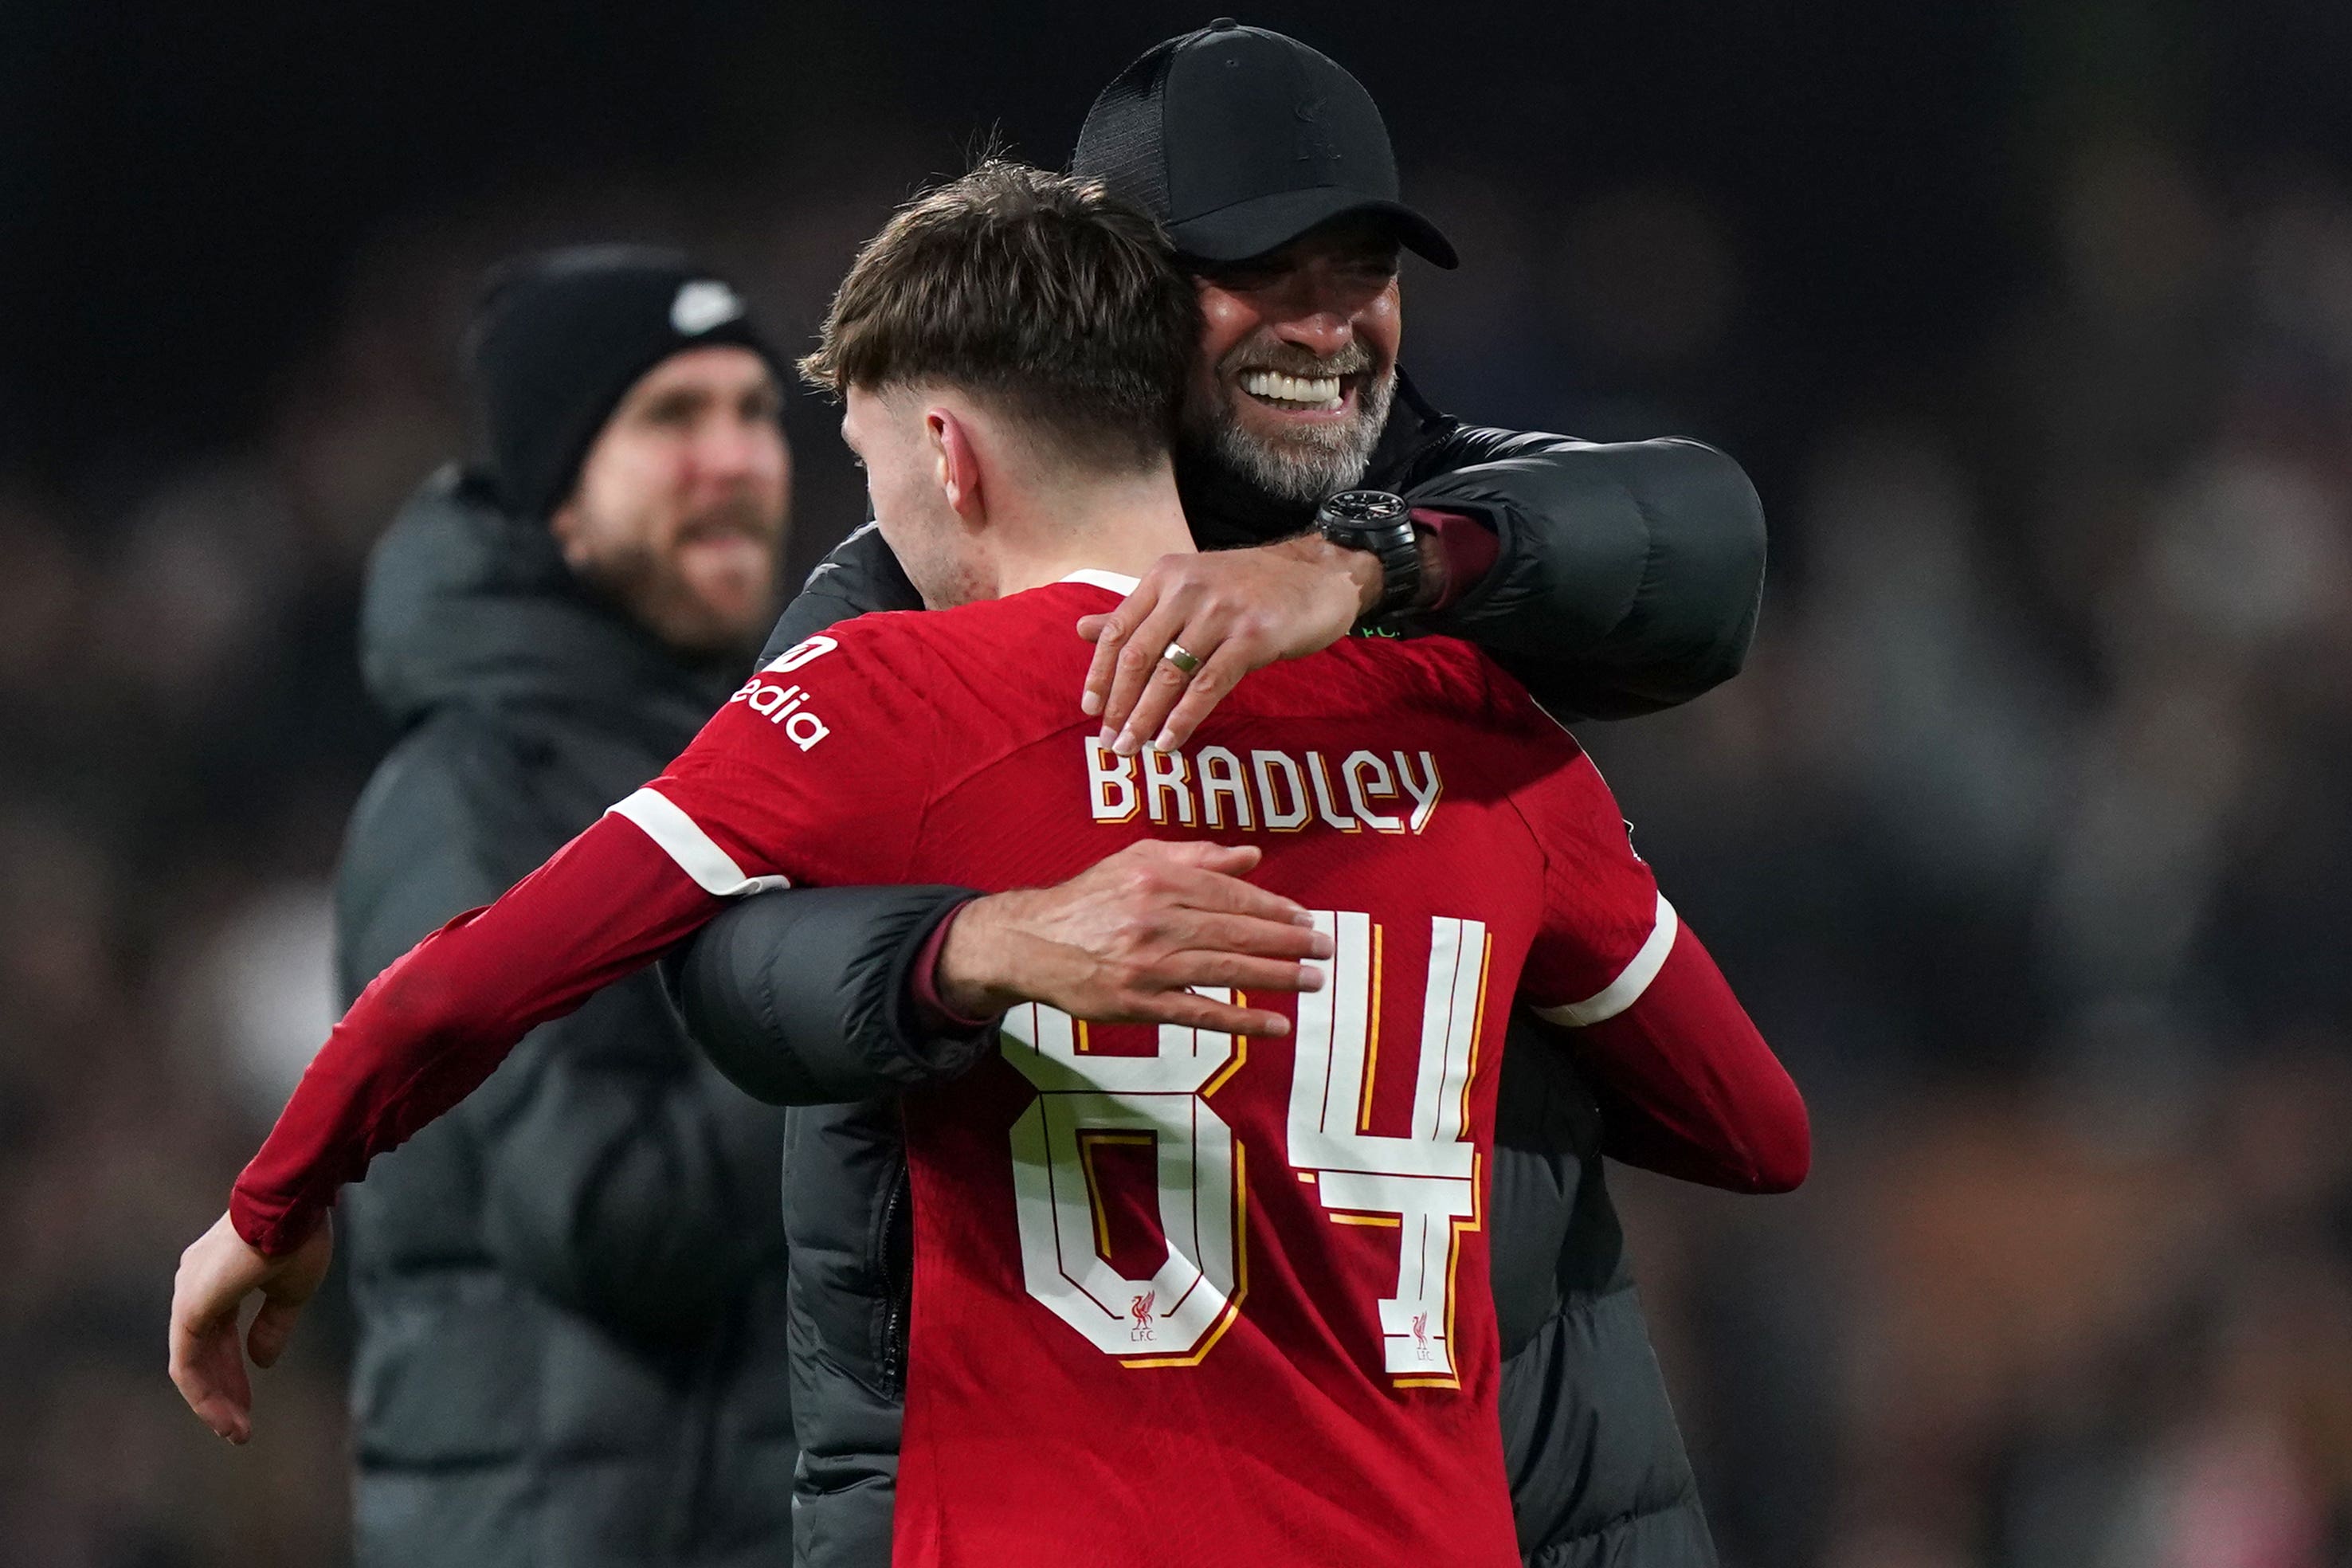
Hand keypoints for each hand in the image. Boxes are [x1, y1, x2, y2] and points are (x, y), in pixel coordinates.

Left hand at [168, 1210, 332, 1442]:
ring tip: (237, 1431)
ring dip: (214, 1400)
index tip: (250, 1403)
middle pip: (203, 1353)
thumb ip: (273, 1326)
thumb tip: (262, 1361)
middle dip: (222, 1392)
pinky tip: (225, 1413)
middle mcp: (194, 1285)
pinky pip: (187, 1362)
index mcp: (218, 1278)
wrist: (291, 1203)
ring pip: (192, 1362)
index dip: (235, 1371)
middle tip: (240, 1429)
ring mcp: (188, 1296)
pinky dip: (204, 1392)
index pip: (219, 1336)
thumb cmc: (298, 1235)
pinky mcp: (190, 1308)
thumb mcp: (292, 1290)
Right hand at [936, 839, 1332, 1035]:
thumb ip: (1197, 857)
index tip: (1304, 918)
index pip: (1230, 893)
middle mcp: (1155, 918)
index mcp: (1158, 878)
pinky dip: (1242, 1020)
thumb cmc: (1089, 899)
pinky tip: (1276, 1024)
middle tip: (1322, 948)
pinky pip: (1200, 1011)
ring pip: (1225, 969)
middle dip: (1287, 941)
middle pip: (1235, 930)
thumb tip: (1251, 856)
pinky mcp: (1139, 1002)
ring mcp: (1148, 964)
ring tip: (1312, 980)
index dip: (1273, 907)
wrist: (1031, 941)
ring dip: (1276, 977)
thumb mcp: (1137, 860)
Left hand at [1078, 536, 1380, 756]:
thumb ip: (1138, 613)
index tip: (1090, 709)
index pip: (1118, 629)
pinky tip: (1170, 741)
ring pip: (1170, 674)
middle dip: (1119, 704)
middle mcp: (1188, 590)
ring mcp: (1221, 612)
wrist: (1319, 576)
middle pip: (1138, 655)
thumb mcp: (1190, 589)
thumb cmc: (1250, 588)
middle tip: (1109, 742)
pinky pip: (1208, 685)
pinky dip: (1184, 718)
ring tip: (1133, 749)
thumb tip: (1081, 630)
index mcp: (1166, 577)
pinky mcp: (1252, 637)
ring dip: (1145, 718)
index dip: (1100, 673)